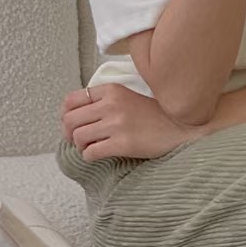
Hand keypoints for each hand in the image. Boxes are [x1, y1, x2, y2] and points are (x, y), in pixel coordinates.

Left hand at [61, 84, 206, 160]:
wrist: (180, 127)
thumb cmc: (154, 114)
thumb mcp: (128, 96)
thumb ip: (104, 100)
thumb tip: (77, 114)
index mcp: (111, 90)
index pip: (71, 100)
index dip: (65, 115)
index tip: (71, 124)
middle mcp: (111, 105)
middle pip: (70, 120)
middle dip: (68, 133)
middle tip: (77, 140)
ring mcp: (116, 124)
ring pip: (78, 137)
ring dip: (80, 146)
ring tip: (91, 147)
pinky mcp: (122, 144)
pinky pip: (91, 152)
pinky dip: (90, 156)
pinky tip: (99, 155)